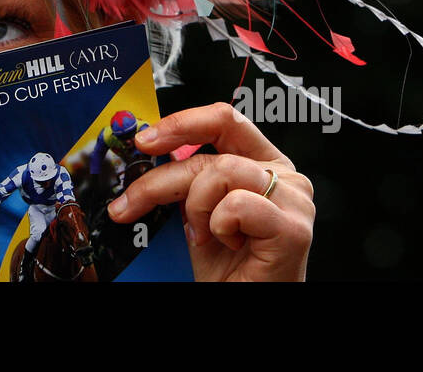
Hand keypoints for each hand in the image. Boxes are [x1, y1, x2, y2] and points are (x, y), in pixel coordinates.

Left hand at [106, 103, 313, 281]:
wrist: (242, 302)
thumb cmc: (226, 266)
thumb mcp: (197, 209)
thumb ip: (186, 176)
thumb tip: (150, 150)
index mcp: (264, 162)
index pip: (224, 119)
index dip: (181, 123)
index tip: (144, 141)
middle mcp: (285, 175)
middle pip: (213, 152)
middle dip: (162, 180)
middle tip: (129, 203)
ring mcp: (294, 200)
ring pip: (222, 172)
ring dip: (196, 208)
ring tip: (201, 235)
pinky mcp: (292, 228)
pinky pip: (237, 205)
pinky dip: (220, 226)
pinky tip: (231, 244)